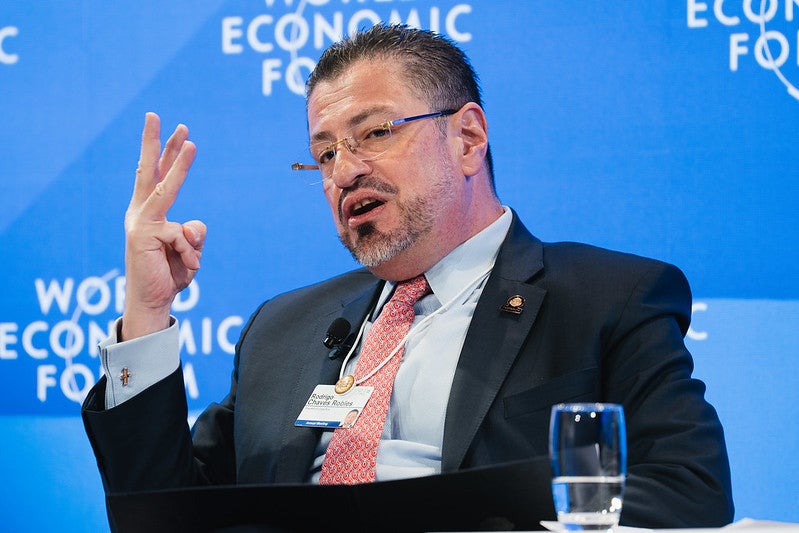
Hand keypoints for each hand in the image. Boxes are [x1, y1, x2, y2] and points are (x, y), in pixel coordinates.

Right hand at [121, 112, 205, 340]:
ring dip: (180, 164)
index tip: (179, 131)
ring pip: (166, 187)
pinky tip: (184, 265)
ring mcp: (140, 222)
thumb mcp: (190, 250)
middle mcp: (140, 212)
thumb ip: (195, 233)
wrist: (152, 301)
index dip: (167, 153)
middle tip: (156, 115)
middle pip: (148, 170)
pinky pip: (183, 235)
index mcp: (150, 212)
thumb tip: (192, 226)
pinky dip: (190, 254)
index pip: (159, 176)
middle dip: (154, 141)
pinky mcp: (144, 234)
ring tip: (191, 142)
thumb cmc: (170, 273)